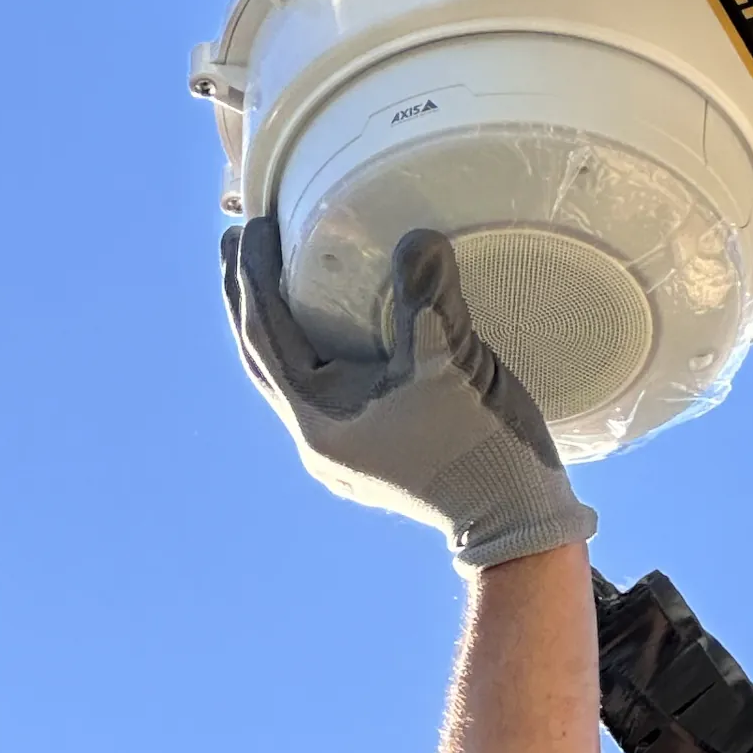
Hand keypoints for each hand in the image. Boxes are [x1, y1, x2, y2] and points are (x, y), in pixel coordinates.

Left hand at [222, 218, 595, 569]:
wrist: (518, 524)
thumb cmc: (480, 452)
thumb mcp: (452, 368)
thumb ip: (429, 302)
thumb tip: (418, 237)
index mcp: (317, 424)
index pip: (264, 337)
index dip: (252, 278)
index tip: (248, 227)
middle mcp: (316, 438)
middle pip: (262, 356)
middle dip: (246, 296)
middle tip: (235, 238)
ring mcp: (340, 447)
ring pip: (288, 374)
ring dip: (275, 321)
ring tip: (268, 271)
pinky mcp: (366, 446)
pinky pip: (321, 385)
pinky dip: (314, 345)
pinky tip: (327, 321)